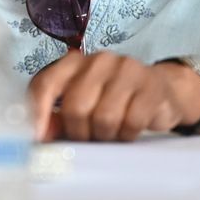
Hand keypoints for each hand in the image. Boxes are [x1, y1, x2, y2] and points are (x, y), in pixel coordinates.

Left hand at [26, 51, 199, 141]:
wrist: (162, 91)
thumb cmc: (113, 101)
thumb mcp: (83, 107)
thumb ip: (58, 118)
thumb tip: (39, 134)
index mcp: (75, 62)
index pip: (46, 83)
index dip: (38, 113)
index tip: (38, 139)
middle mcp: (99, 60)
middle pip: (76, 108)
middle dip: (80, 132)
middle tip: (90, 136)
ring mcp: (127, 69)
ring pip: (104, 118)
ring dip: (106, 135)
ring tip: (112, 132)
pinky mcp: (151, 86)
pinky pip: (131, 122)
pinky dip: (127, 134)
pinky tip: (129, 129)